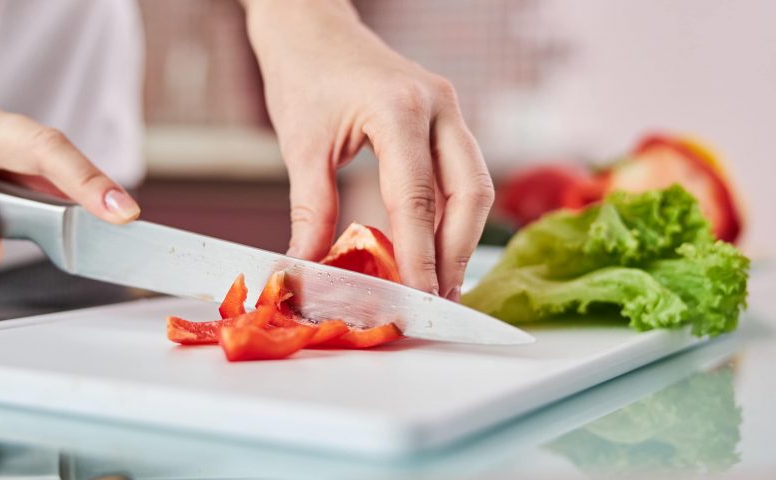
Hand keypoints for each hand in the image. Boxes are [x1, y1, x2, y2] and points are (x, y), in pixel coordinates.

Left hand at [243, 0, 493, 298]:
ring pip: (475, 187)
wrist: (312, 27)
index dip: (421, 256)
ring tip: (440, 285)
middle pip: (469, 194)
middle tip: (437, 302)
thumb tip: (308, 270)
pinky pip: (462, 176)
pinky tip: (435, 250)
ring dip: (461, 240)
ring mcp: (448, 111)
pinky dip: (451, 217)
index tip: (418, 299)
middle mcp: (437, 107)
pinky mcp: (447, 120)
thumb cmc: (304, 74)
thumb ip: (311, 212)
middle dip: (457, 254)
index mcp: (399, 108)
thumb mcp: (301, 146)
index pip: (418, 198)